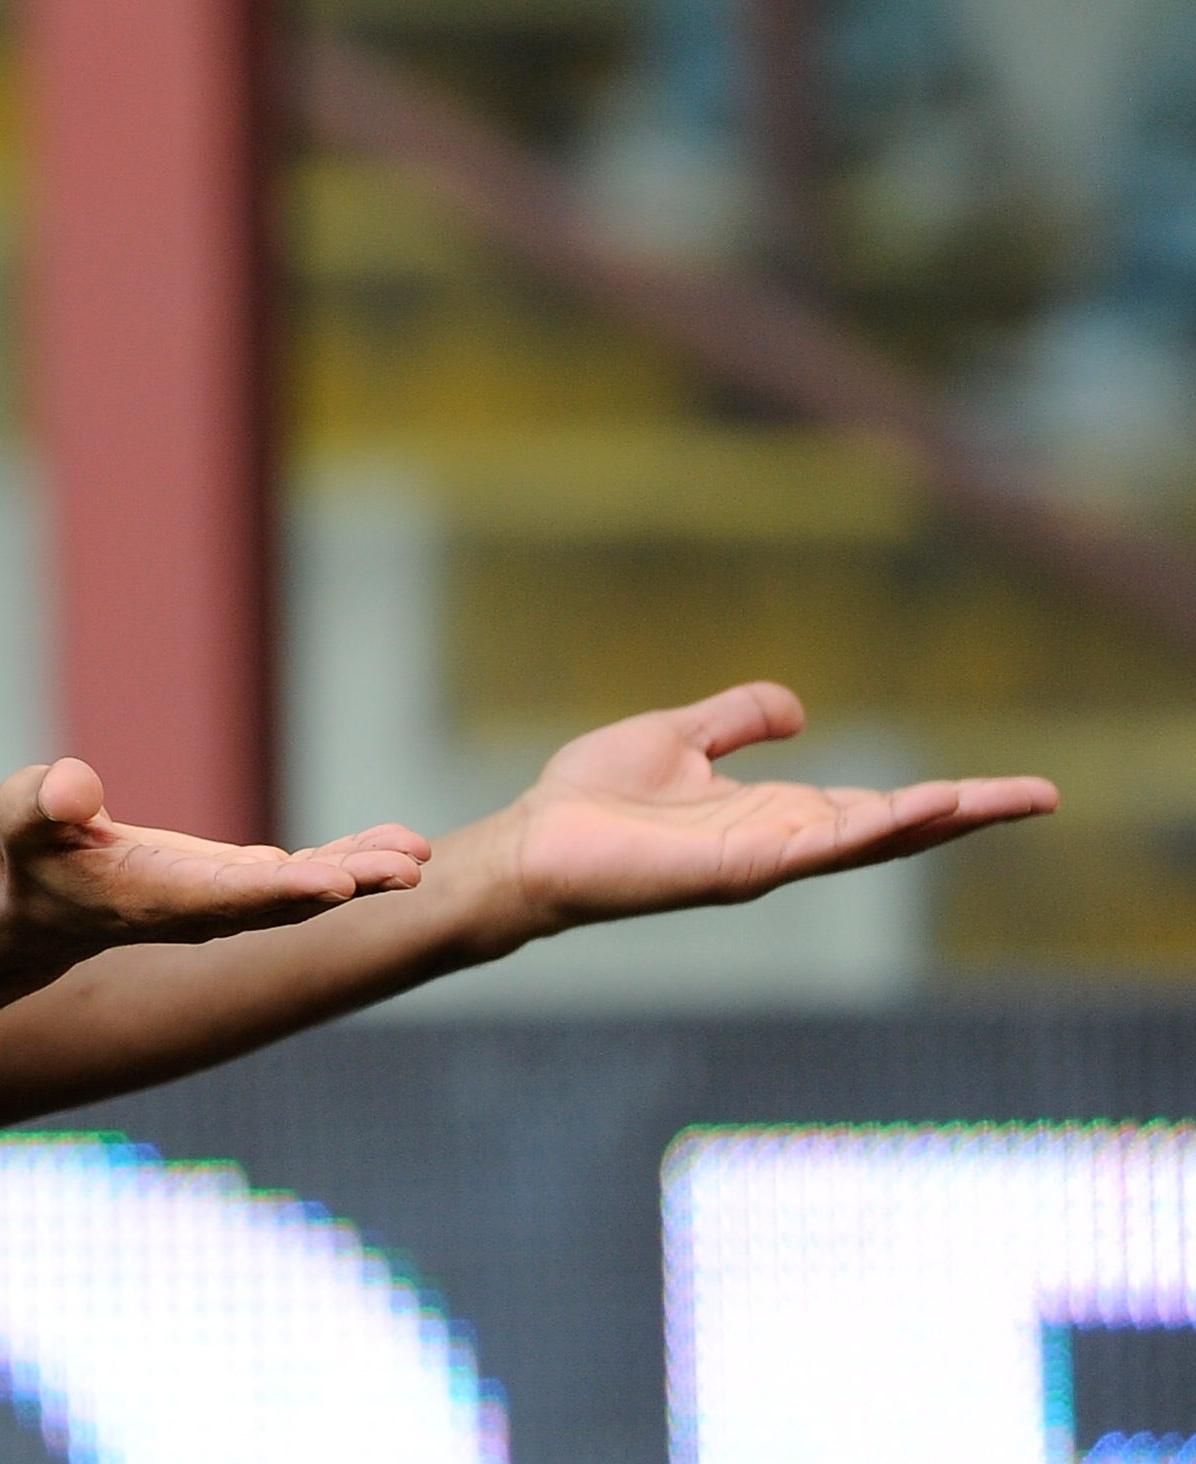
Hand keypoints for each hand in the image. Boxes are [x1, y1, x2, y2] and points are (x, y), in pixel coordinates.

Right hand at [0, 758, 429, 964]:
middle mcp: (202, 909)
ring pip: (306, 892)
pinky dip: (350, 861)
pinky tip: (395, 847)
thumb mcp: (23, 815)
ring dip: (365, 874)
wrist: (42, 902)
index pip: (227, 895)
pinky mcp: (237, 885)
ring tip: (419, 854)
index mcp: (154, 896)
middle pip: (286, 901)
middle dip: (350, 884)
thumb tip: (71, 789)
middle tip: (410, 869)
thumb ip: (44, 802)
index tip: (339, 883)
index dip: (284, 889)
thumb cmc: (32, 850)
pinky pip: (304, 876)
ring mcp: (225, 902)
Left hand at [498, 681, 1057, 936]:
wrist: (535, 842)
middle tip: (1043, 797)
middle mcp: (781, 843)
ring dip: (932, 819)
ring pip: (867, 840)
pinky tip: (912, 811)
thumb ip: (737, 721)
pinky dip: (866, 830)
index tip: (1006, 788)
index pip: (875, 807)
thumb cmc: (592, 800)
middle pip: (892, 829)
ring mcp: (763, 861)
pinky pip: (814, 848)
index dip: (938, 799)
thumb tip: (799, 709)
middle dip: (965, 815)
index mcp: (774, 815)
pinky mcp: (733, 869)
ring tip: (998, 799)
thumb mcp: (678, 738)